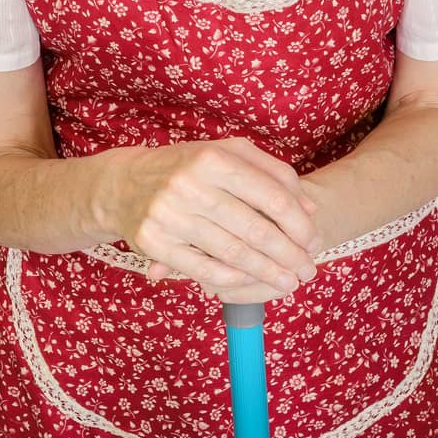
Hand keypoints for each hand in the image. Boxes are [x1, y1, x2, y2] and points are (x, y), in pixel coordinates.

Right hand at [109, 136, 322, 302]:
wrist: (124, 183)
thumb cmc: (188, 166)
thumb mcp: (227, 153)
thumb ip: (272, 172)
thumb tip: (309, 208)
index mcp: (214, 158)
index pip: (272, 195)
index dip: (299, 223)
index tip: (314, 241)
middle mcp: (190, 185)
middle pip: (256, 229)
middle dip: (289, 255)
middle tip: (309, 271)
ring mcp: (170, 215)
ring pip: (233, 253)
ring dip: (267, 273)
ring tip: (290, 283)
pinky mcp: (154, 242)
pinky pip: (202, 268)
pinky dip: (231, 279)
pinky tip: (251, 283)